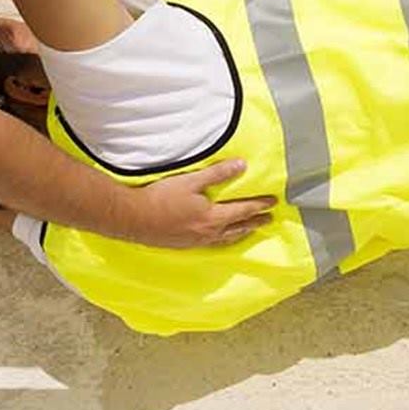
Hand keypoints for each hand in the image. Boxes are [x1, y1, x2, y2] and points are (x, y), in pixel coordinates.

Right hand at [127, 159, 274, 247]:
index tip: (274, 203)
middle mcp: (208, 232)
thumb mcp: (192, 181)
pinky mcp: (185, 244)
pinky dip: (224, 240)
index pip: (243, 210)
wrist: (135, 219)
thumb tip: (242, 165)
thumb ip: (218, 174)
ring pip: (226, 239)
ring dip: (241, 233)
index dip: (259, 205)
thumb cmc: (162, 197)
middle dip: (255, 222)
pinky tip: (220, 239)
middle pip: (238, 227)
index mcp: (213, 217)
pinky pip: (213, 244)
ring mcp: (196, 241)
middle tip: (269, 220)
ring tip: (250, 230)